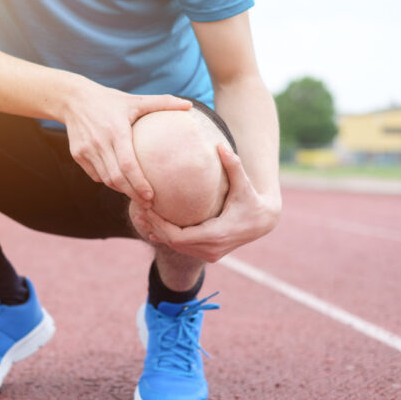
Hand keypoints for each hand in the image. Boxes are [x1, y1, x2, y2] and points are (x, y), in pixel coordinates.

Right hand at [62, 82, 192, 207]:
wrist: (73, 99)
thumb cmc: (109, 100)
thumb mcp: (135, 100)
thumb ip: (162, 102)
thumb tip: (190, 105)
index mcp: (116, 131)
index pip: (128, 165)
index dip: (140, 183)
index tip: (152, 196)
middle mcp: (99, 143)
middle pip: (117, 178)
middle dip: (133, 194)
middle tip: (148, 204)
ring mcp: (86, 150)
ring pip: (106, 179)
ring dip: (121, 189)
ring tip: (136, 194)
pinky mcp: (78, 155)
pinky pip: (95, 175)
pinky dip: (108, 181)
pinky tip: (119, 180)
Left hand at [131, 145, 280, 261]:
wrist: (262, 222)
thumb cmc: (251, 199)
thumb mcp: (244, 183)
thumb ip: (233, 165)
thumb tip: (221, 145)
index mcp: (217, 235)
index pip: (179, 236)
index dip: (160, 224)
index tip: (147, 208)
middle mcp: (211, 250)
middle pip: (173, 242)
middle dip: (154, 226)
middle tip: (138, 210)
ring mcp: (210, 254)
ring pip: (176, 247)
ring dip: (158, 232)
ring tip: (140, 215)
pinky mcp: (208, 254)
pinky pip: (182, 248)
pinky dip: (167, 237)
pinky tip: (152, 225)